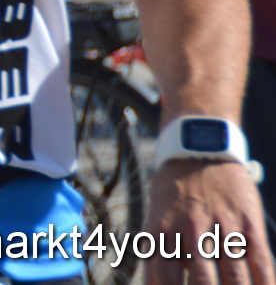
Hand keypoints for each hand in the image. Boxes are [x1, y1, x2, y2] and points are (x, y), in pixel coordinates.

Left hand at [145, 160, 273, 284]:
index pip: (162, 277)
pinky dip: (265, 284)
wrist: (198, 150)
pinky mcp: (249, 223)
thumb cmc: (173, 191)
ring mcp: (222, 226)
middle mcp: (191, 230)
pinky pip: (261, 262)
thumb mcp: (156, 216)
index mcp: (161, 230)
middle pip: (202, 282)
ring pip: (235, 277)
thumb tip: (164, 282)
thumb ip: (161, 251)